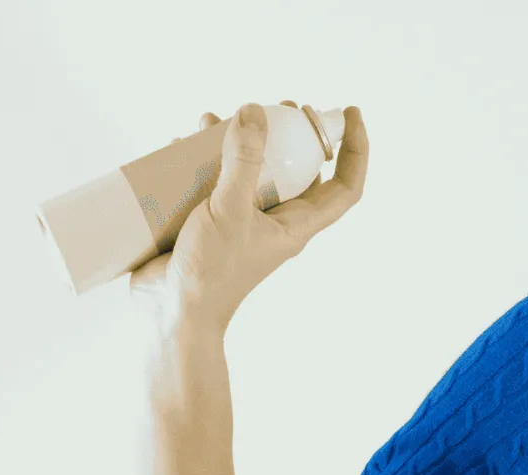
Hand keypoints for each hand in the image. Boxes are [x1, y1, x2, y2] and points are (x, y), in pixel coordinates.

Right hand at [129, 100, 369, 333]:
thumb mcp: (230, 210)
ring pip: (251, 172)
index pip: (346, 186)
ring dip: (236, 143)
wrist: (170, 315)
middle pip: (297, 170)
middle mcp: (275, 221)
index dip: (356, 149)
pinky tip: (182, 144)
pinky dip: (202, 161)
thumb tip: (254, 112)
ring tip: (212, 120)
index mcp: (297, 225)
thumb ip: (244, 162)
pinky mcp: (210, 221)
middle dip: (289, 135)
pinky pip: (214, 182)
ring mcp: (242, 221)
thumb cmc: (211, 274)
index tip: (351, 112)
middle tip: (276, 106)